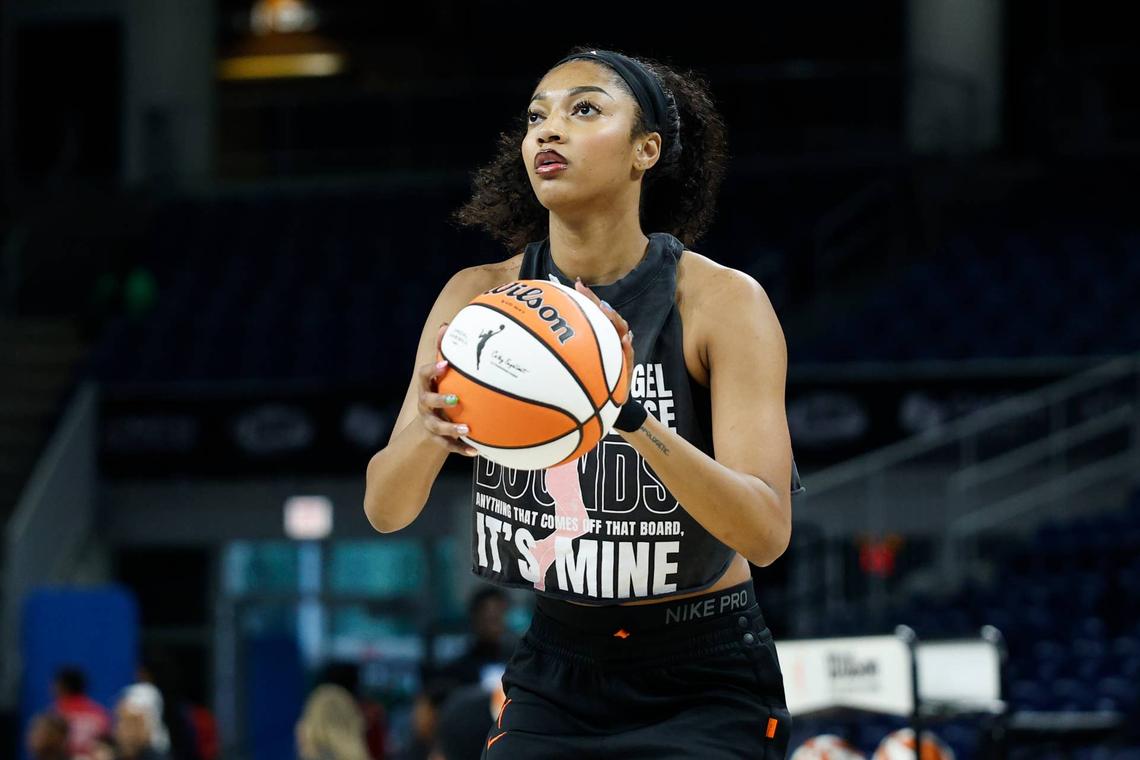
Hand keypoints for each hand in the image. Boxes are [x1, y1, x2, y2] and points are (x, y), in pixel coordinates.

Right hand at [418, 322, 478, 456]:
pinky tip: (476, 450)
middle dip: (441, 401)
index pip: (424, 375)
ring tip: (467, 430)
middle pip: (428, 402)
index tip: (446, 364)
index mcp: (426, 386)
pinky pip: (448, 446)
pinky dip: (461, 449)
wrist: (426, 424)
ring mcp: (430, 423)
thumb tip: (446, 324)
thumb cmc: (438, 390)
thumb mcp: (439, 373)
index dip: (433, 370)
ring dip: (451, 429)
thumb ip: (441, 351)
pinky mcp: (437, 439)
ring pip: (437, 427)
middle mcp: (425, 405)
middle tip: (456, 400)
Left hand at [573, 278, 634, 397]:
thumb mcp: (576, 367)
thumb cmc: (586, 382)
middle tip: (590, 296)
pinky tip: (625, 340)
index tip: (577, 285)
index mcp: (599, 335)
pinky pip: (629, 355)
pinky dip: (627, 347)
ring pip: (620, 330)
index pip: (594, 312)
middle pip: (608, 316)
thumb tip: (545, 333)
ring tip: (606, 312)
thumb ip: (567, 349)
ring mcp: (620, 350)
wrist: (602, 404)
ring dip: (614, 320)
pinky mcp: (627, 366)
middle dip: (599, 304)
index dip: (588, 297)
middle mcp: (610, 339)